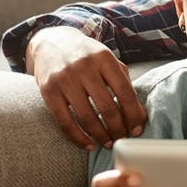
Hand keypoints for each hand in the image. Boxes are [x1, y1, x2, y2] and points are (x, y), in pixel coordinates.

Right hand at [28, 26, 147, 149]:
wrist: (52, 41)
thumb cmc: (86, 55)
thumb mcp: (107, 59)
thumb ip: (123, 82)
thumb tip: (138, 115)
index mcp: (104, 58)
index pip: (125, 92)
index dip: (134, 115)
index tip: (137, 129)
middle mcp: (84, 67)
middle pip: (107, 108)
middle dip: (118, 129)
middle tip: (122, 139)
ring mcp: (64, 79)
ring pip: (86, 118)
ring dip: (100, 136)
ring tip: (108, 143)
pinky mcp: (48, 91)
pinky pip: (65, 122)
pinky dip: (78, 138)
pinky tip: (88, 144)